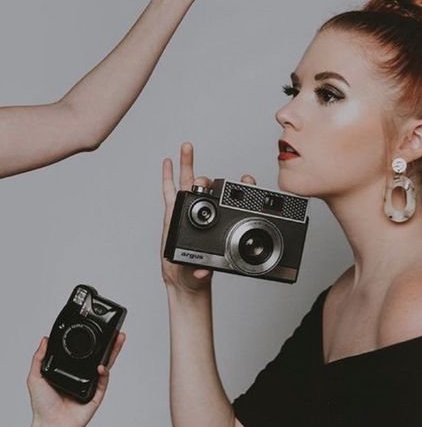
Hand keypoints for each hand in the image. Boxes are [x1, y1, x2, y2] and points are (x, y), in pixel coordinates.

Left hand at [27, 333, 125, 426]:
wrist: (50, 425)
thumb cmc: (42, 406)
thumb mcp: (35, 378)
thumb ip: (39, 359)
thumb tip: (44, 340)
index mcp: (70, 371)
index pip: (84, 352)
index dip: (91, 341)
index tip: (96, 329)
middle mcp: (83, 376)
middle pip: (99, 355)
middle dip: (109, 343)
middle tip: (116, 331)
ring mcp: (91, 385)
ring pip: (106, 365)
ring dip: (113, 352)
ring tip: (119, 339)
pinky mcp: (96, 395)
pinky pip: (103, 381)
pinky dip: (104, 373)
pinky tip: (102, 366)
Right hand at [161, 142, 256, 293]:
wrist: (184, 279)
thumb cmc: (199, 273)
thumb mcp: (205, 270)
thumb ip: (204, 270)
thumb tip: (202, 272)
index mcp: (217, 223)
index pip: (231, 201)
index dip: (241, 188)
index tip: (248, 179)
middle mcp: (202, 214)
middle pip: (207, 189)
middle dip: (208, 181)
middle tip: (208, 180)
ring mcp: (186, 211)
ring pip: (187, 183)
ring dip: (187, 164)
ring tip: (187, 147)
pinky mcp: (171, 214)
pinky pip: (168, 191)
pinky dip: (167, 176)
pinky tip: (168, 162)